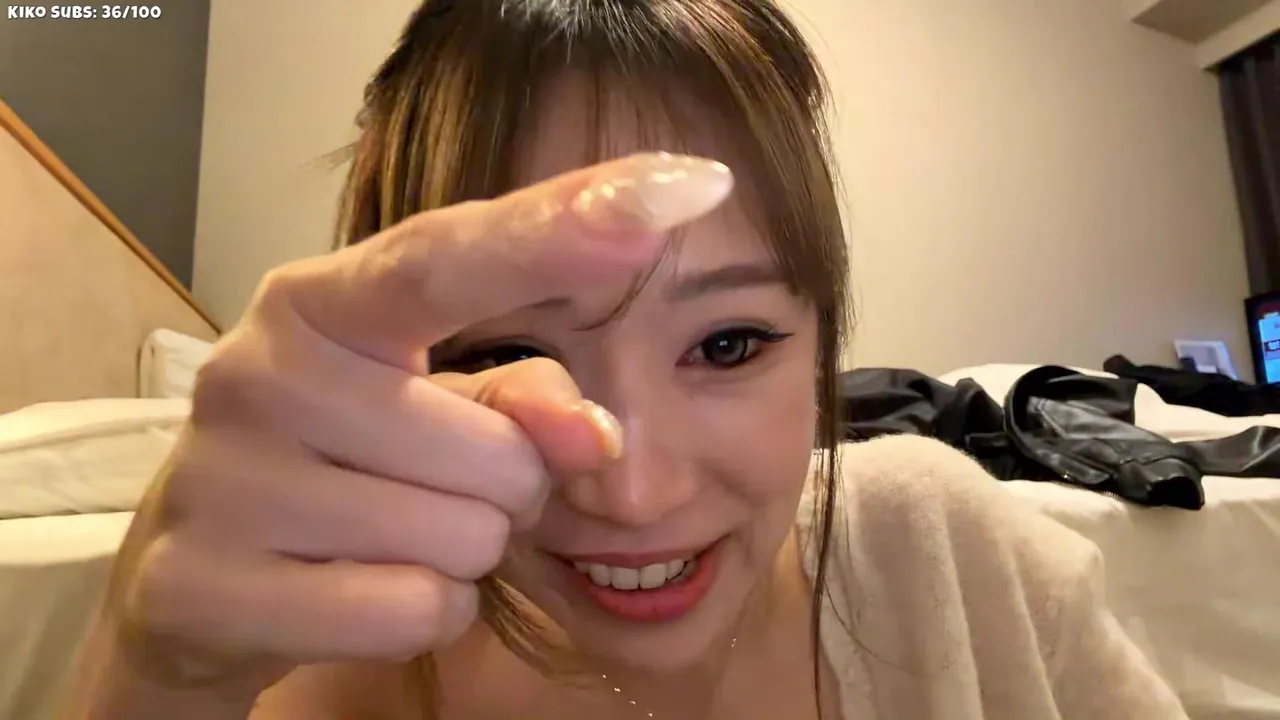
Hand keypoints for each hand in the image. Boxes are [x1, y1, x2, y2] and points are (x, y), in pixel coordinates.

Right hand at [106, 153, 733, 696]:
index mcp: (318, 301)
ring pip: (466, 539)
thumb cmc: (350, 464)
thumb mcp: (439, 407)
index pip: (448, 258)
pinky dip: (421, 616)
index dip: (561, 227)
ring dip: (463, 554)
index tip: (680, 188)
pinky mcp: (203, 587)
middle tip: (434, 486)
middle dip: (507, 489)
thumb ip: (525, 394)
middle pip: (502, 452)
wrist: (200, 574)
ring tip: (387, 534)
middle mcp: (257, 372)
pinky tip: (356, 591)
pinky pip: (413, 613)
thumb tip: (592, 434)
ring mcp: (221, 481)